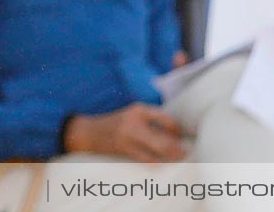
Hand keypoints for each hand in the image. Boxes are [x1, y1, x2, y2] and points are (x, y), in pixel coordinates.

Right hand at [64, 103, 187, 162]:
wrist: (89, 132)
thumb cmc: (116, 122)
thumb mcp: (133, 114)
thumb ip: (152, 120)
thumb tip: (175, 133)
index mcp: (138, 109)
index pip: (165, 119)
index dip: (176, 129)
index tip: (181, 135)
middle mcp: (133, 123)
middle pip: (162, 140)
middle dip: (176, 148)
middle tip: (184, 151)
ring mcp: (127, 139)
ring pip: (155, 153)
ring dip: (168, 157)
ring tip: (177, 158)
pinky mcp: (123, 151)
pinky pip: (145, 161)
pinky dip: (156, 163)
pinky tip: (162, 164)